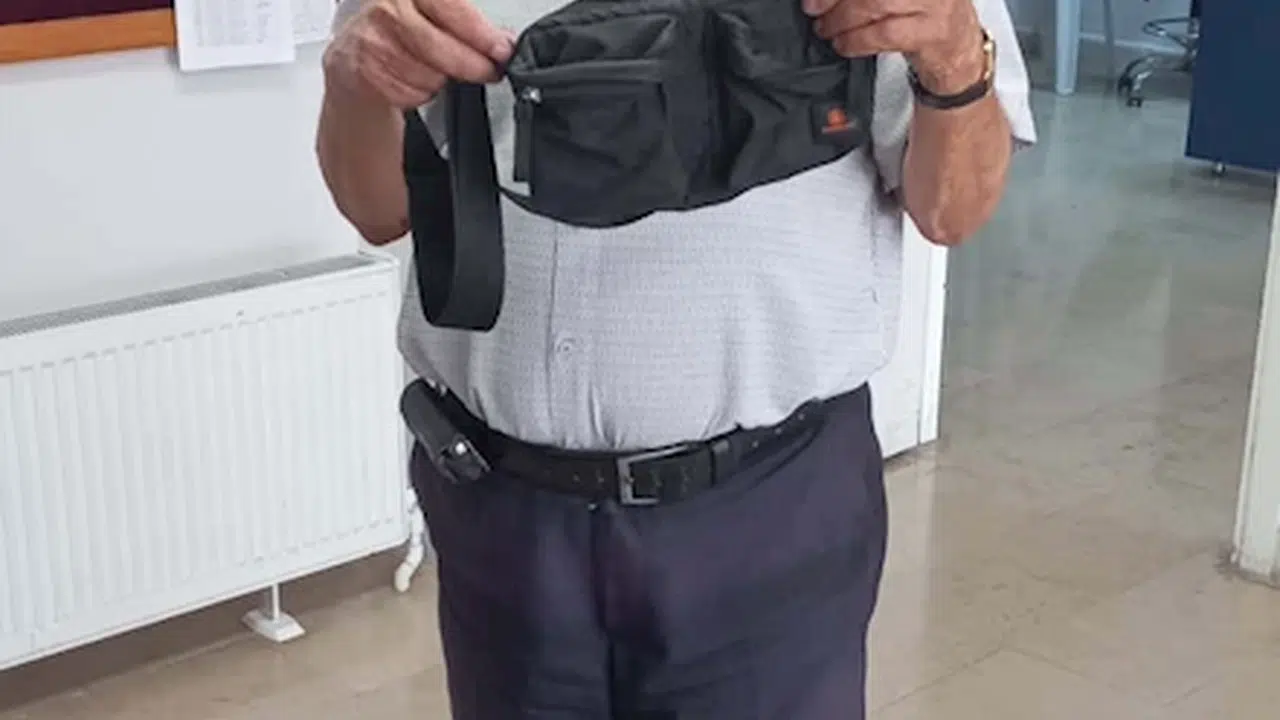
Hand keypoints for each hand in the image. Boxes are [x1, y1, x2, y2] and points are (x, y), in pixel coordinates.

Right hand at [323, 0, 515, 108]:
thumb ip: (466, 24)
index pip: (451, 8)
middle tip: (489, 70)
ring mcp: (372, 42)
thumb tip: (501, 41)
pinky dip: (421, 93)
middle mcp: (385, 9)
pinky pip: (412, 94)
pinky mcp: (365, 73)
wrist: (354, 57)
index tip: (501, 50)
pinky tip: (414, 79)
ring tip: (436, 69)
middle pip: (441, 47)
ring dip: (442, 79)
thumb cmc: (398, 33)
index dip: (480, 33)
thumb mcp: (430, 15)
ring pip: (430, 75)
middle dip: (473, 64)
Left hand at [804, 0, 984, 94]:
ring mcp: (935, 3)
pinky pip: (884, 34)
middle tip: (814, 7)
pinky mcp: (933, 32)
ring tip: (826, 29)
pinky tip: (844, 45)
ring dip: (841, 19)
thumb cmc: (924, 16)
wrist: (960, 53)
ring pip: (876, 4)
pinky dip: (856, 40)